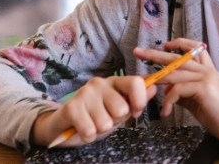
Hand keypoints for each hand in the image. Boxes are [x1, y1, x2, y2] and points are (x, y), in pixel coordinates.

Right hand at [30, 76, 157, 146]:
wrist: (64, 124)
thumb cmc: (96, 116)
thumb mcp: (120, 109)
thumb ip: (137, 99)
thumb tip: (154, 87)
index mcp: (115, 81)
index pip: (136, 83)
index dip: (140, 101)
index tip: (135, 112)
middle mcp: (100, 83)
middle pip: (122, 109)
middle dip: (115, 121)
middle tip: (104, 118)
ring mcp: (85, 93)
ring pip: (106, 123)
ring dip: (100, 130)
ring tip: (92, 123)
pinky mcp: (71, 107)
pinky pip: (90, 131)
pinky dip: (88, 136)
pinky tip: (82, 129)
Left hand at [133, 38, 218, 151]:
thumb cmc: (218, 115)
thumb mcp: (197, 100)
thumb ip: (183, 92)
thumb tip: (166, 89)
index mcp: (208, 70)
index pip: (194, 48)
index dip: (179, 43)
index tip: (164, 44)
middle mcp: (207, 70)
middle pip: (178, 57)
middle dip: (155, 54)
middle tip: (138, 52)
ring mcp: (206, 78)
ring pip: (175, 73)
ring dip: (156, 80)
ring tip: (143, 88)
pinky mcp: (203, 88)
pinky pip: (178, 90)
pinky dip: (167, 101)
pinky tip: (165, 112)